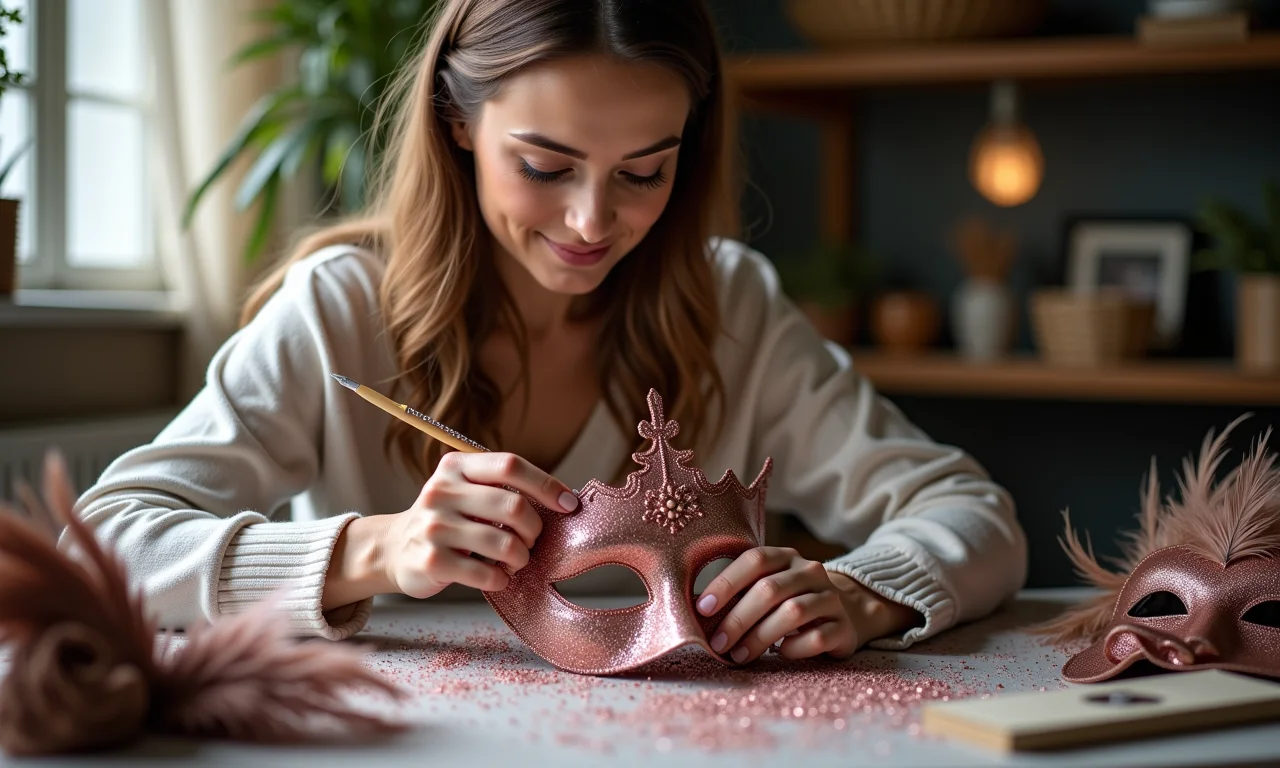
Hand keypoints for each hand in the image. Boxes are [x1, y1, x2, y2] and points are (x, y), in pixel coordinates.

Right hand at [380, 451, 578, 599]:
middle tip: (531, 541)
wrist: (393, 549)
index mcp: (455, 467)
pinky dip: (502, 579)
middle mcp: (442, 492)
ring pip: (504, 544)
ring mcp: (434, 527)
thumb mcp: (464, 490)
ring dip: (520, 558)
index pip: (510, 465)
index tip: (568, 504)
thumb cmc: (446, 520)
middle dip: (534, 529)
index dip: (546, 484)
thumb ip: (501, 488)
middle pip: (513, 506)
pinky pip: (487, 574)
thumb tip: (562, 501)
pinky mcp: (432, 561)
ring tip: (515, 561)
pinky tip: (498, 577)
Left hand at [695, 546, 922, 663]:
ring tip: (739, 656)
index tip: (702, 608)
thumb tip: (696, 612)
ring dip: (760, 637)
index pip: (754, 560)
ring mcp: (830, 598)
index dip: (726, 582)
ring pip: (793, 613)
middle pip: (770, 590)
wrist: (846, 611)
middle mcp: (810, 571)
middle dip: (738, 619)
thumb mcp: (767, 587)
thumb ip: (739, 592)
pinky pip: (818, 638)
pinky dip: (794, 648)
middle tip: (717, 643)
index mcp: (786, 556)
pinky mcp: (844, 627)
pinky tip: (780, 653)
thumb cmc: (789, 600)